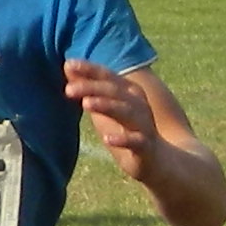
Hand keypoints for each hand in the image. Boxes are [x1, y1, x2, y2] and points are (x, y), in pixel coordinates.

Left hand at [65, 59, 158, 179]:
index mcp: (128, 93)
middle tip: (68, 90)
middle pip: (115, 92)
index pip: (108, 77)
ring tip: (86, 103)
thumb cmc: (127, 131)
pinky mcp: (146, 148)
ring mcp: (144, 126)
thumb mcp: (104, 107)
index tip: (69, 64)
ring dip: (106, 106)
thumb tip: (67, 66)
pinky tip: (108, 139)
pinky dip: (123, 139)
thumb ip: (88, 88)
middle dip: (92, 88)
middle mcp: (138, 105)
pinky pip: (136, 141)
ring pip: (126, 112)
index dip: (90, 70)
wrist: (158, 161)